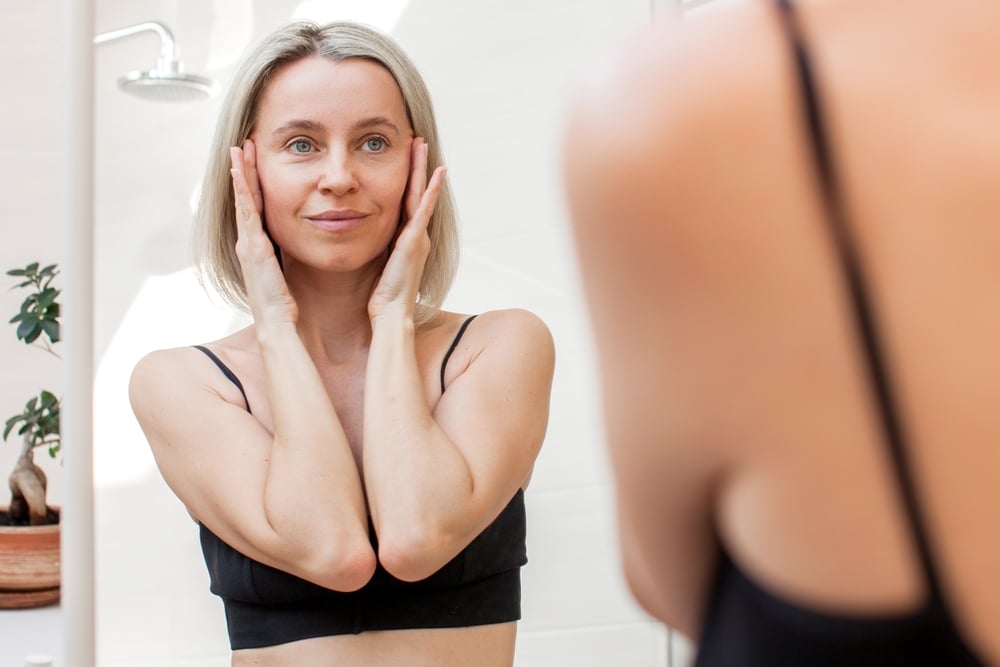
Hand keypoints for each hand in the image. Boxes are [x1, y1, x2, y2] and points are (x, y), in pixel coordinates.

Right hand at [230, 140, 298, 326]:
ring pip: (243, 199)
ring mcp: (248, 243)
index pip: (257, 208)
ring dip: (240, 173)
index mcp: (259, 248)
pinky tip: (239, 171)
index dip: (254, 185)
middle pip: (246, 198)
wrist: (278, 324)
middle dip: (243, 171)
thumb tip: (304, 248)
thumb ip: (292, 259)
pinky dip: (241, 190)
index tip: (254, 162)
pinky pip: (246, 211)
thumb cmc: (287, 306)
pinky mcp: (252, 247)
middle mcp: (249, 243)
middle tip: (243, 144)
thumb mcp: (289, 274)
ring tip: (239, 148)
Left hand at [368, 137, 445, 321]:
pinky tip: (437, 173)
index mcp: (405, 239)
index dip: (407, 179)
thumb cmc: (380, 296)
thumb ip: (371, 246)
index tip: (405, 158)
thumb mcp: (374, 263)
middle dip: (418, 167)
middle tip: (417, 141)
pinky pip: (424, 209)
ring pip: (421, 195)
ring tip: (423, 146)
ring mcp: (419, 237)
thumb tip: (352, 231)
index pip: (405, 202)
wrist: (390, 314)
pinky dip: (431, 190)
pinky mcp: (416, 241)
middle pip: (417, 193)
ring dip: (423, 170)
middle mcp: (416, 235)